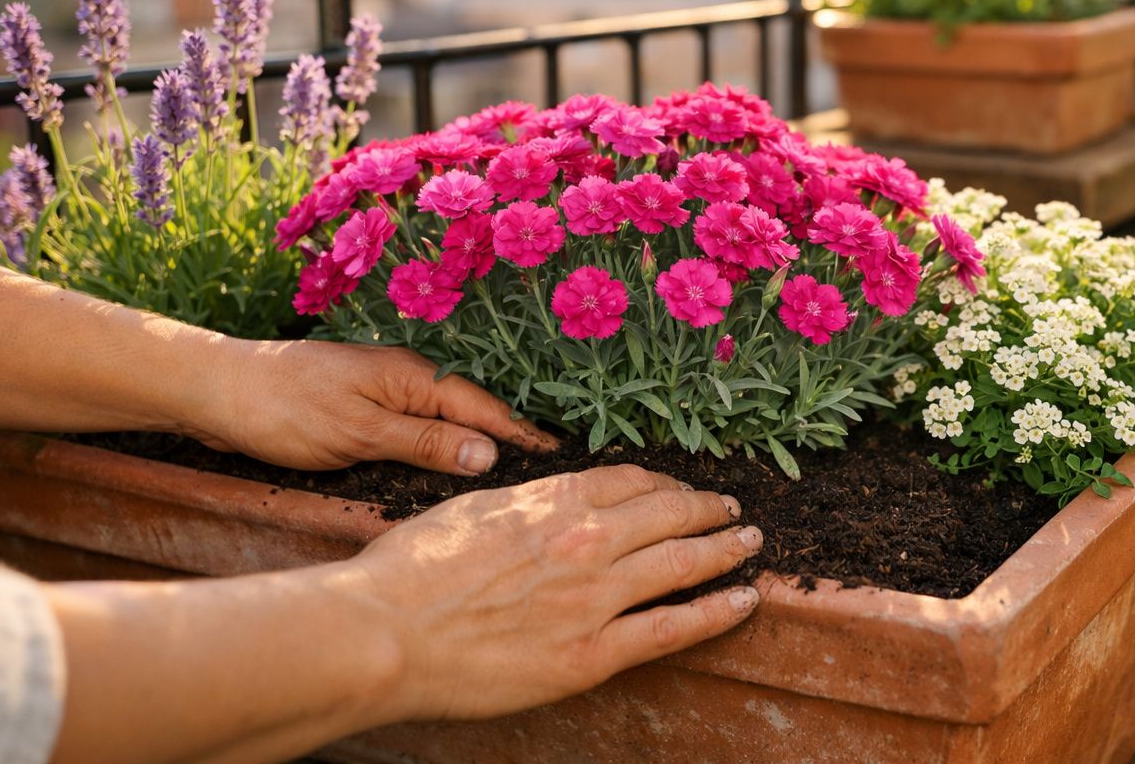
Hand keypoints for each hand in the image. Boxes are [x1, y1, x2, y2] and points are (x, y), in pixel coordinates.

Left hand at [190, 339, 556, 473]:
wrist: (216, 392)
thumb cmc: (283, 408)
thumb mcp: (358, 432)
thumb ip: (424, 442)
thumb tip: (489, 454)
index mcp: (415, 377)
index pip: (488, 411)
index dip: (528, 437)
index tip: (568, 460)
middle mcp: (409, 380)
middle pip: (476, 414)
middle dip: (515, 440)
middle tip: (556, 476)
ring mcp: (388, 394)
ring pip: (450, 422)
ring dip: (483, 444)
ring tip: (520, 476)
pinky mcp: (367, 410)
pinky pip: (423, 429)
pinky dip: (447, 447)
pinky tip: (457, 467)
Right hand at [348, 463, 762, 720]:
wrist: (384, 633)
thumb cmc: (409, 570)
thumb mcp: (472, 509)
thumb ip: (524, 504)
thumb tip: (548, 502)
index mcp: (553, 498)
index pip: (633, 480)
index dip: (667, 483)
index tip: (681, 489)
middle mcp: (586, 538)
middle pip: (671, 513)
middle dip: (708, 509)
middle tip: (733, 510)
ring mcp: (595, 597)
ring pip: (683, 562)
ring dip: (726, 549)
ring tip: (750, 543)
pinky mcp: (592, 654)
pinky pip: (673, 628)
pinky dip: (716, 612)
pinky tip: (743, 601)